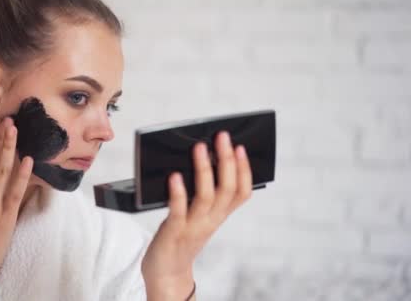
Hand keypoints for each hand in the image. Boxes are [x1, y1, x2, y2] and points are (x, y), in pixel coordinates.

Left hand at [141, 131, 252, 300]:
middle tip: (222, 136)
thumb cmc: (180, 238)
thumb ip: (204, 195)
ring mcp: (192, 227)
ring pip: (206, 197)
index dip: (244, 170)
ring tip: (200, 147)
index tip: (241, 147)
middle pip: (226, 190)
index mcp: (219, 216)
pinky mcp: (173, 233)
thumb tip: (205, 160)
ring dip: (204, 170)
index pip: (242, 193)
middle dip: (227, 161)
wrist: (166, 273)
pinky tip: (175, 176)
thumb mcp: (200, 217)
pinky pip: (178, 212)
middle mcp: (210, 221)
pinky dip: (178, 193)